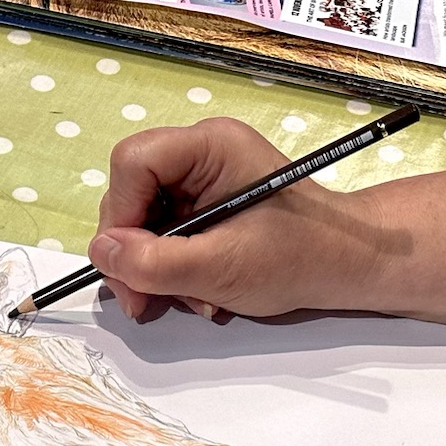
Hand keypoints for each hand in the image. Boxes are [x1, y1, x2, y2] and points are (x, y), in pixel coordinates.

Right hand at [89, 118, 386, 322]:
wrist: (344, 265)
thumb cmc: (299, 257)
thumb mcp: (220, 268)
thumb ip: (153, 262)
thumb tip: (100, 253)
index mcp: (211, 146)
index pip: (133, 162)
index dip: (119, 214)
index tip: (130, 263)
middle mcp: (200, 154)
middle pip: (128, 194)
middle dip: (132, 252)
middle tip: (144, 299)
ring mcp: (198, 180)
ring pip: (138, 221)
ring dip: (150, 268)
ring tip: (186, 297)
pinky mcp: (200, 205)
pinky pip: (159, 234)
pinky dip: (166, 269)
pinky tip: (194, 289)